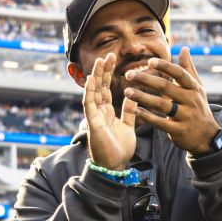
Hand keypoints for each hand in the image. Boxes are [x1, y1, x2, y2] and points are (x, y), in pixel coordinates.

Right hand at [81, 52, 137, 169]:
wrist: (115, 165)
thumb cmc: (120, 148)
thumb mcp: (128, 126)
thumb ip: (128, 111)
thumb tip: (132, 97)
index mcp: (107, 112)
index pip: (106, 88)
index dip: (109, 74)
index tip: (113, 59)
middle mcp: (99, 111)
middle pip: (99, 87)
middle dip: (103, 71)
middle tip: (107, 55)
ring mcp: (94, 116)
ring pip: (93, 92)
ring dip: (96, 76)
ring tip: (99, 61)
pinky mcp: (92, 122)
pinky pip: (90, 104)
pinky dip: (90, 91)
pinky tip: (93, 79)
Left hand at [123, 47, 220, 154]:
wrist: (206, 137)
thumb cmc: (198, 108)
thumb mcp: (197, 88)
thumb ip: (189, 69)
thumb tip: (184, 48)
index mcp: (193, 88)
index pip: (179, 74)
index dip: (165, 67)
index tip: (150, 61)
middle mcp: (190, 100)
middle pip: (166, 87)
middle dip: (146, 80)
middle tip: (128, 74)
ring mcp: (185, 116)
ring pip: (161, 105)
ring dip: (142, 97)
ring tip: (126, 92)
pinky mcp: (178, 130)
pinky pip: (160, 123)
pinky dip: (147, 117)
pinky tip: (134, 111)